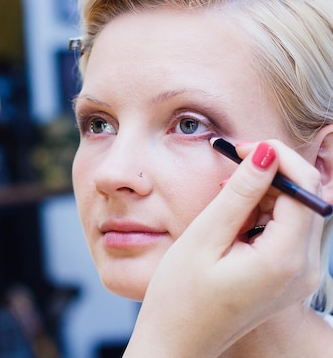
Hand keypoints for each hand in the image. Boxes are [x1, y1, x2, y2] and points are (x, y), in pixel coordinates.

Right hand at [123, 140, 324, 357]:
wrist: (177, 343)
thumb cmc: (180, 297)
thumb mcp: (204, 238)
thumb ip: (238, 194)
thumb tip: (265, 155)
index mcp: (284, 260)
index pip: (306, 189)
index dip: (278, 159)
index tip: (242, 148)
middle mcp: (304, 270)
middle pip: (308, 200)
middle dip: (274, 174)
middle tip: (231, 166)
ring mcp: (300, 277)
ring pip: (300, 214)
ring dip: (268, 194)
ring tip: (225, 197)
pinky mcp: (289, 278)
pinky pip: (290, 233)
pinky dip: (266, 214)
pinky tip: (235, 219)